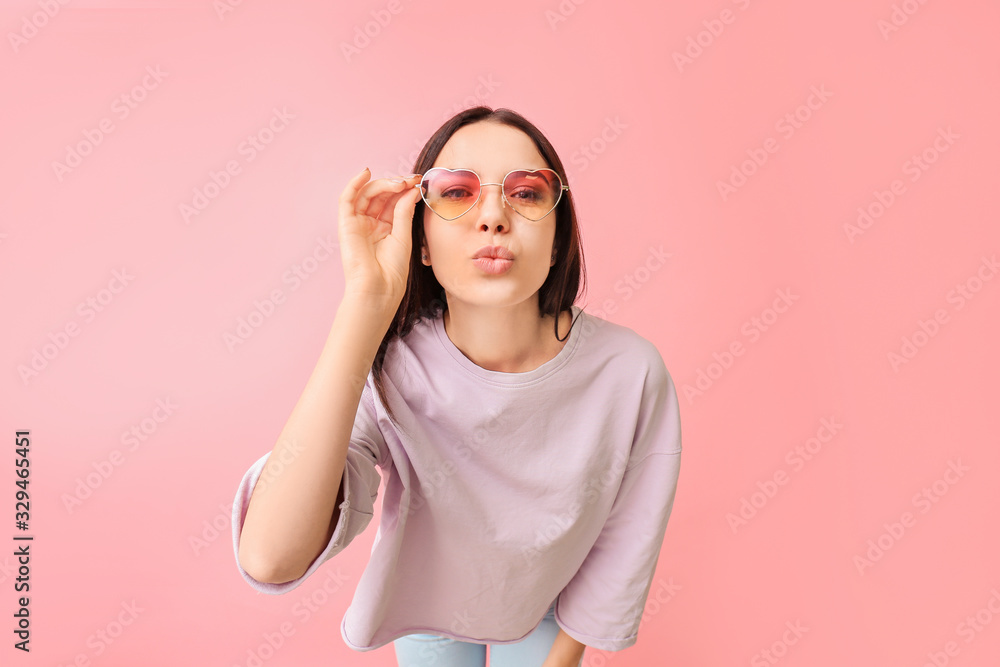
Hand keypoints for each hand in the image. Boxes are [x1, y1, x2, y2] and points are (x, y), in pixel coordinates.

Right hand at [337, 167, 422, 308]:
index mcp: (386, 228)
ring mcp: (358, 223)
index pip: (394, 201)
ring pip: (367, 193)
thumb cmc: (392, 270)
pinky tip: (366, 172)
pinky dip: (354, 183)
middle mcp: (371, 224)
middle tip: (412, 180)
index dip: (405, 189)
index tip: (419, 182)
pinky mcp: (346, 224)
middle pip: (381, 195)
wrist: (378, 289)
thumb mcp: (403, 236)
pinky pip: (346, 199)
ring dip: (383, 183)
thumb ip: (403, 211)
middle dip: (397, 184)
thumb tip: (410, 189)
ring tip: (400, 183)